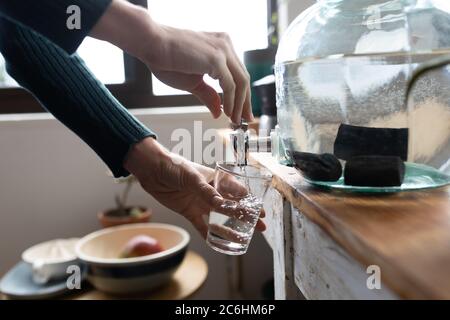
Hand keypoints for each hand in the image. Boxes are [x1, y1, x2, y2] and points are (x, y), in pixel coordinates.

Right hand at [91, 0, 252, 123]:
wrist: (151, 45)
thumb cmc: (166, 60)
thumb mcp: (193, 82)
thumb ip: (208, 95)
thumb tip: (218, 112)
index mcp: (221, 46)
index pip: (238, 73)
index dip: (242, 94)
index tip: (242, 111)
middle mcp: (225, 44)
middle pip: (244, 77)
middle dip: (245, 101)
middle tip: (246, 119)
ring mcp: (223, 50)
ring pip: (241, 82)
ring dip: (239, 104)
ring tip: (235, 119)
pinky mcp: (217, 58)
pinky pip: (230, 85)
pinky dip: (231, 101)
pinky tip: (227, 112)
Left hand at [124, 137, 265, 236]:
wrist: (152, 169)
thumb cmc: (174, 166)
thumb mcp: (192, 177)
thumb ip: (206, 191)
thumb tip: (221, 204)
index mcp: (216, 179)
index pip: (237, 191)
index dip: (250, 202)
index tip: (261, 211)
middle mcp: (211, 192)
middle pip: (233, 206)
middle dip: (247, 216)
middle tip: (261, 226)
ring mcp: (201, 203)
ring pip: (220, 218)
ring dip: (231, 228)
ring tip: (244, 237)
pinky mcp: (189, 212)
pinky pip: (202, 226)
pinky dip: (210, 234)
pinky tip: (219, 243)